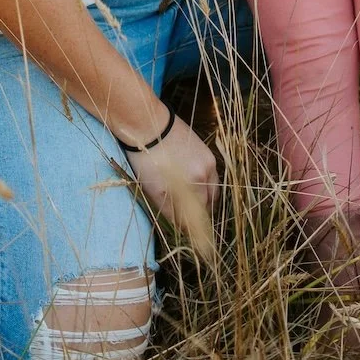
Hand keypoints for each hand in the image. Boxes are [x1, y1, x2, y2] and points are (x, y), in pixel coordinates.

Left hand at [125, 113, 219, 238]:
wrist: (147, 123)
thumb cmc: (146, 159)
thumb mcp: (154, 190)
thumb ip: (172, 211)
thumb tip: (183, 228)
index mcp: (195, 184)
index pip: (200, 215)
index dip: (195, 228)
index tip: (191, 236)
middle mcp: (206, 173)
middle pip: (210, 202)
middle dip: (202, 214)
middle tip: (191, 221)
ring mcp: (208, 159)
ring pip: (213, 187)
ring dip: (206, 199)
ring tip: (193, 204)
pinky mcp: (206, 150)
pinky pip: (211, 173)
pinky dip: (205, 183)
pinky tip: (194, 184)